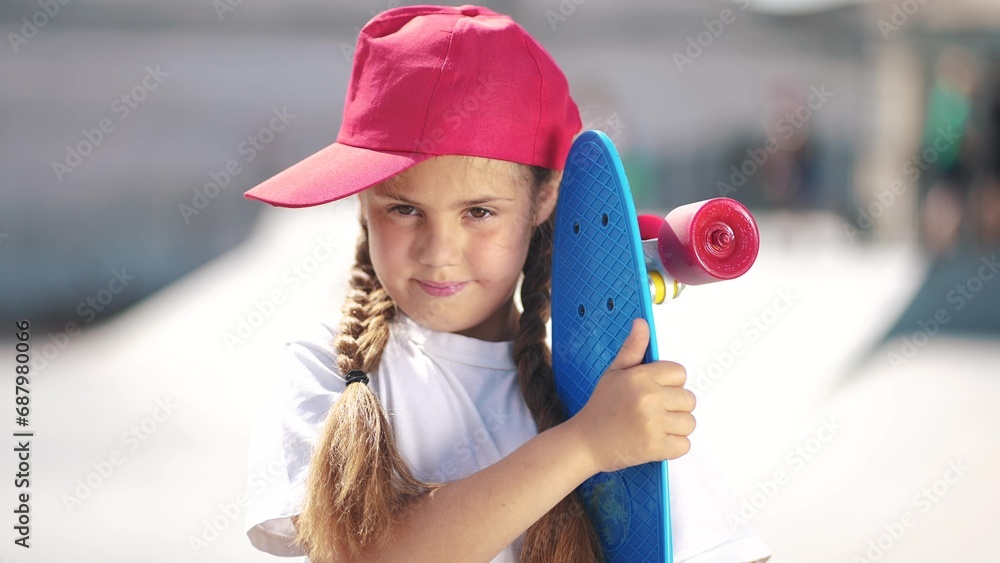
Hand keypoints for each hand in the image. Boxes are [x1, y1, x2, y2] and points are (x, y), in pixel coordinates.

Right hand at [567, 318, 695, 473]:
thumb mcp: (614, 373)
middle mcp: (648, 398)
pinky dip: (673, 446)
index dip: (669, 384)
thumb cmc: (601, 407)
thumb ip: (633, 349)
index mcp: (640, 377)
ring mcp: (653, 424)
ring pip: (689, 423)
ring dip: (675, 428)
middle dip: (674, 407)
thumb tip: (642, 323)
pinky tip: (654, 441)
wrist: (586, 443)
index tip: (654, 392)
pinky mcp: (656, 447)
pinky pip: (684, 445)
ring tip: (653, 427)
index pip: (679, 373)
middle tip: (652, 413)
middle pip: (689, 399)